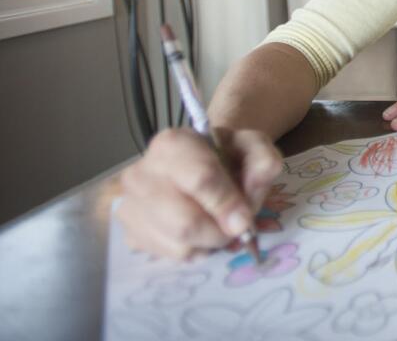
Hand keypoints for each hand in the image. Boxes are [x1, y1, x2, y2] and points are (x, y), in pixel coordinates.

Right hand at [116, 127, 281, 258]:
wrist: (199, 162)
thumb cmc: (226, 155)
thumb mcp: (252, 146)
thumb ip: (263, 160)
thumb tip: (258, 184)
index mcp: (172, 144)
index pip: (199, 179)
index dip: (227, 203)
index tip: (244, 219)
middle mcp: (140, 174)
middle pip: (185, 222)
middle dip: (220, 231)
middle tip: (235, 227)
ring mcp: (130, 206)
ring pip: (178, 243)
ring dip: (209, 242)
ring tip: (217, 224)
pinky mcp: (131, 233)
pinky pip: (169, 256)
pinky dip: (195, 250)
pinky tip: (200, 231)